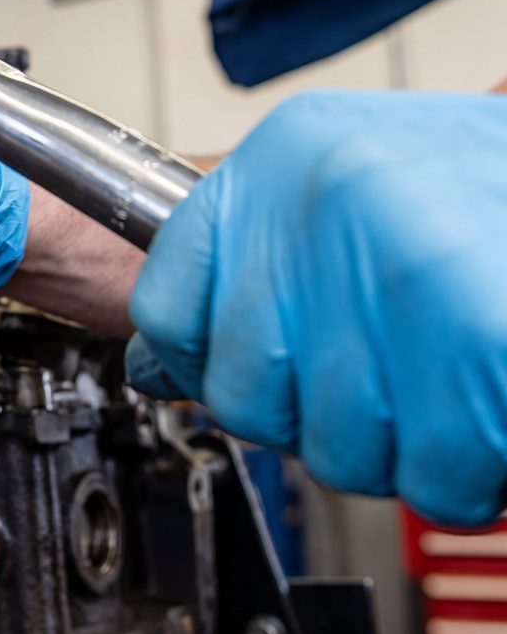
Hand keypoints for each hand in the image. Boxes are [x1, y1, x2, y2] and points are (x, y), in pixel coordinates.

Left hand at [127, 89, 506, 525]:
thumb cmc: (476, 181)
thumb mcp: (344, 182)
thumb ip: (248, 267)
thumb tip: (158, 368)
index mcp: (282, 158)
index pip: (165, 309)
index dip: (201, 366)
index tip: (243, 373)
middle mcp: (324, 200)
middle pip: (245, 398)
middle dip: (313, 419)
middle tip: (376, 384)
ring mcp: (399, 266)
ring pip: (337, 451)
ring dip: (397, 448)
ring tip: (443, 386)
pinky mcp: (481, 338)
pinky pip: (435, 474)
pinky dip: (466, 470)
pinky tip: (484, 411)